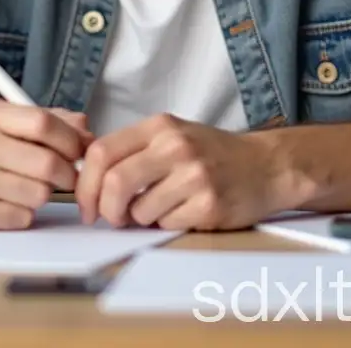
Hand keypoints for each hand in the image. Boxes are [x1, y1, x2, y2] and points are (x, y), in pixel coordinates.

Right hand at [0, 99, 92, 229]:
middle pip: (47, 163)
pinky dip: (25, 213)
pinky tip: (12, 202)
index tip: (81, 148)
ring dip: (45, 194)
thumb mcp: (4, 119)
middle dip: (68, 173)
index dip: (71, 138)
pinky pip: (22, 218)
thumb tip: (87, 131)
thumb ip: (49, 119)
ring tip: (31, 186)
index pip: (43, 123)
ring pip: (39, 194)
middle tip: (69, 175)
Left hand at [75, 114, 282, 230]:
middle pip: (115, 183)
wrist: (264, 165)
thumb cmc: (211, 153)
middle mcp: (175, 146)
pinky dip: (166, 225)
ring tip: (161, 208)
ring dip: (141, 219)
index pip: (102, 152)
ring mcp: (194, 175)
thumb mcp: (171, 135)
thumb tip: (89, 179)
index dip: (86, 184)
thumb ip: (132, 150)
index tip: (87, 204)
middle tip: (111, 219)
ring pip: (140, 211)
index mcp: (159, 126)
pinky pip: (167, 225)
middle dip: (106, 210)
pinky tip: (183, 211)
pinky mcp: (209, 204)